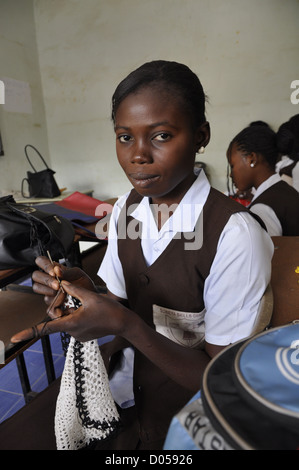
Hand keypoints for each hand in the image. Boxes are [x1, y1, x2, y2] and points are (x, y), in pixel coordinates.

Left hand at [11, 280, 128, 343]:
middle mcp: (73, 332)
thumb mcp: (90, 295)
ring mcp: (78, 335)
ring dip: (73, 311)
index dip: (28, 332)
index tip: (13, 338)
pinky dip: (78, 316)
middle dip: (65, 308)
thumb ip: (73, 289)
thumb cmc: (109, 310)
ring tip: (90, 308)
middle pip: (60, 317)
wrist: (124, 323)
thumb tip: (61, 283)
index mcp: (71, 323)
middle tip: (81, 302)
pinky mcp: (83, 336)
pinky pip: (74, 323)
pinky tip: (92, 313)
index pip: (45, 328)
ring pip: (67, 319)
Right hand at [32, 256, 95, 307]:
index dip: (44, 266)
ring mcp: (48, 291)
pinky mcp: (51, 303)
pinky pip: (47, 303)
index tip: (53, 273)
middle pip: (36, 275)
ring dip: (49, 291)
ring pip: (37, 288)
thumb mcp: (79, 275)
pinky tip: (65, 304)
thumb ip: (68, 272)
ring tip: (62, 294)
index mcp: (54, 269)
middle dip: (46, 280)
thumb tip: (56, 270)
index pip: (41, 261)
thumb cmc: (83, 283)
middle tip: (58, 285)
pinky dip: (56, 304)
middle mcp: (48, 279)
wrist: (89, 298)